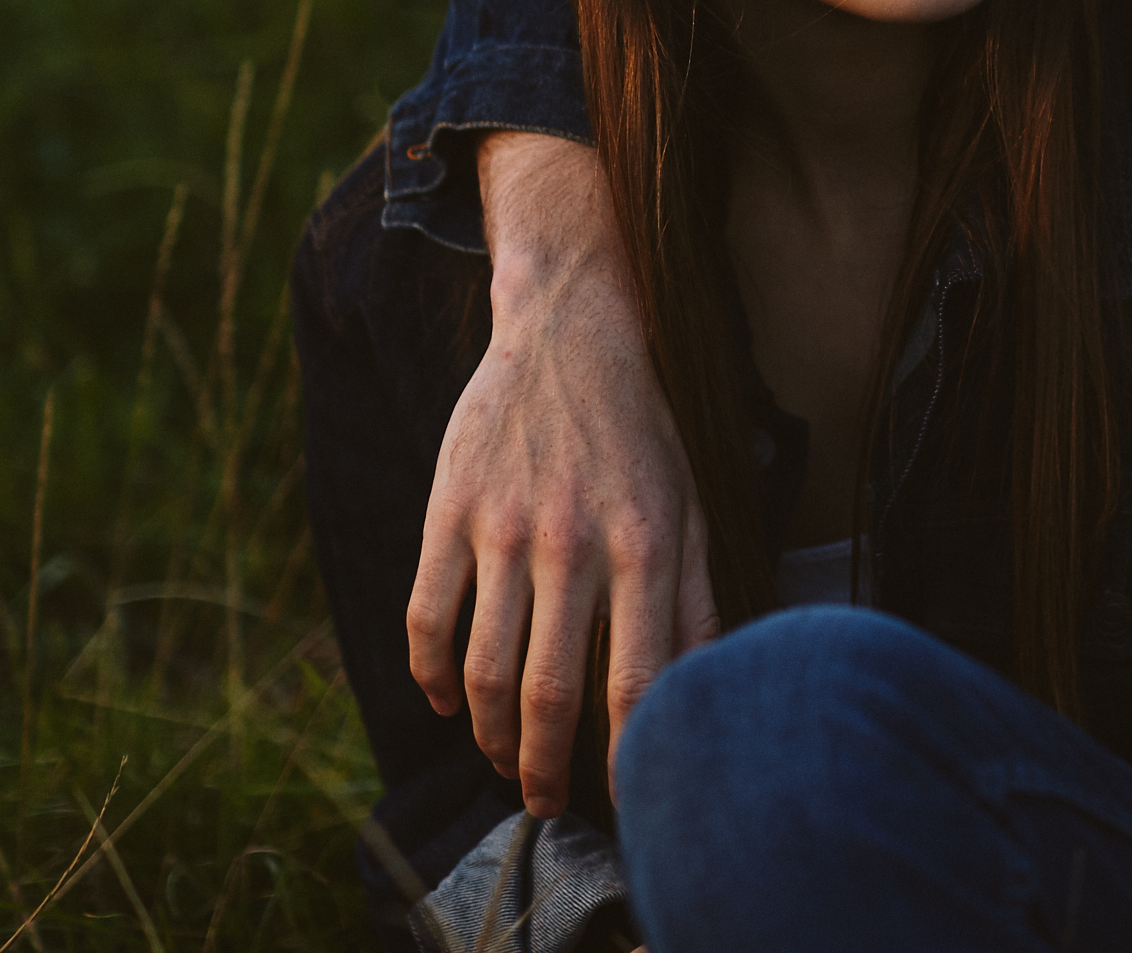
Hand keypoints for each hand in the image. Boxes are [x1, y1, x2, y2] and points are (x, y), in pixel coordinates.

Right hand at [406, 132, 717, 814]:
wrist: (571, 330)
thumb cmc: (643, 428)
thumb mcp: (693, 502)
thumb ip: (696, 596)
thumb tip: (705, 688)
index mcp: (647, 542)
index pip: (639, 679)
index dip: (629, 754)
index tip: (628, 799)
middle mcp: (574, 540)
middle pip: (549, 692)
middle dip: (544, 767)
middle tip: (543, 802)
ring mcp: (502, 526)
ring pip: (483, 669)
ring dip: (489, 733)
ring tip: (504, 757)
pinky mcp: (449, 509)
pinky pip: (426, 618)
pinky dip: (429, 676)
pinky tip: (447, 702)